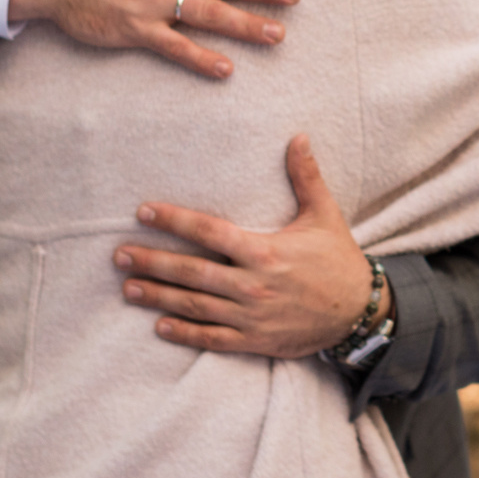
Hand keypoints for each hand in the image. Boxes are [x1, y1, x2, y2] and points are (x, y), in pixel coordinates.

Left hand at [116, 135, 375, 357]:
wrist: (359, 312)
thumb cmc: (339, 260)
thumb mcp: (324, 215)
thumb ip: (306, 177)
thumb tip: (297, 137)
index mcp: (265, 251)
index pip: (209, 232)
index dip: (174, 221)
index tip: (144, 212)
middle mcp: (253, 285)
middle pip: (191, 272)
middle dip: (152, 262)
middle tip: (119, 256)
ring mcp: (252, 316)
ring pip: (194, 306)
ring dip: (158, 297)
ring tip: (128, 288)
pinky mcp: (255, 340)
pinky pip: (213, 339)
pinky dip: (185, 333)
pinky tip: (160, 326)